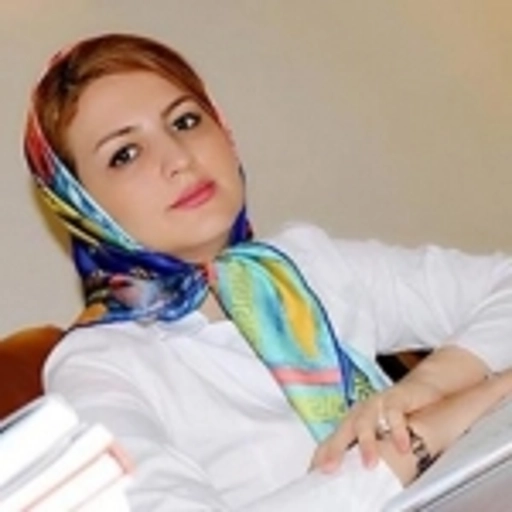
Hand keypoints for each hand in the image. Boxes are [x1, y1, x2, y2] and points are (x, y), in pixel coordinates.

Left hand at [310, 378, 443, 471]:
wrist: (421, 387)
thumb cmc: (399, 416)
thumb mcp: (383, 436)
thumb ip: (369, 453)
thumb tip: (360, 482)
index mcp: (354, 422)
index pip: (333, 439)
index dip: (323, 455)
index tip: (314, 473)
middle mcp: (361, 412)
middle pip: (344, 430)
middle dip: (335, 449)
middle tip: (329, 468)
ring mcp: (376, 404)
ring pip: (365, 422)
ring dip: (366, 443)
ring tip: (369, 465)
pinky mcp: (396, 398)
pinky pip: (394, 413)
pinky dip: (397, 430)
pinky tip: (402, 447)